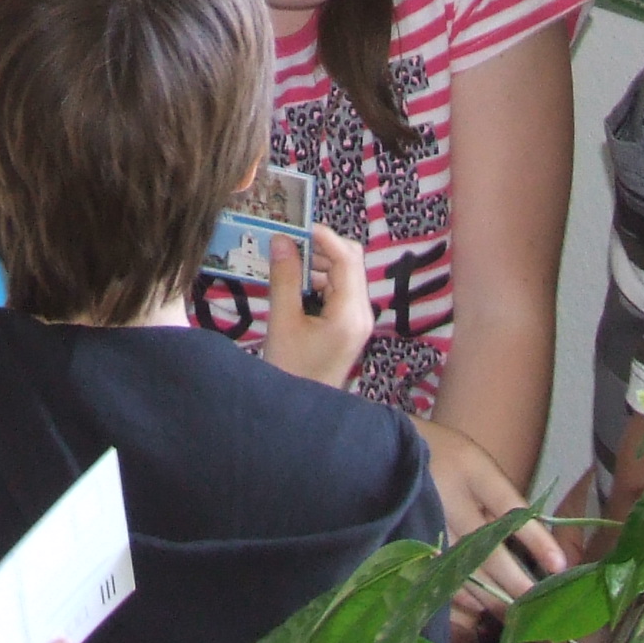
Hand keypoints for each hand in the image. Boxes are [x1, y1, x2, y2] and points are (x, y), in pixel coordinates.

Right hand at [254, 224, 372, 389]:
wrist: (300, 417)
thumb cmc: (290, 370)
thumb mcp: (282, 321)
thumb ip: (284, 278)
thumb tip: (281, 239)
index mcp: (351, 313)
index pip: (347, 258)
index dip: (324, 236)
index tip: (297, 225)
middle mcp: (362, 314)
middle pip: (351, 263)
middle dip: (321, 248)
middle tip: (288, 242)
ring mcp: (358, 322)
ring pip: (345, 275)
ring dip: (319, 263)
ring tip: (287, 262)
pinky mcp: (350, 328)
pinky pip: (339, 292)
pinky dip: (320, 280)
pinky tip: (296, 284)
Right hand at [414, 417, 560, 642]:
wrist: (384, 450)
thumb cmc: (442, 455)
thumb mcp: (474, 463)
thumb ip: (500, 499)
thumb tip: (535, 541)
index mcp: (470, 470)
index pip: (509, 508)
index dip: (535, 539)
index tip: (560, 565)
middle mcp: (449, 498)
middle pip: (488, 549)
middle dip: (515, 581)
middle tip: (537, 602)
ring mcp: (427, 523)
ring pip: (464, 569)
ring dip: (492, 595)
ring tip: (513, 612)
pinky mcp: (411, 542)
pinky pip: (438, 575)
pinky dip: (461, 594)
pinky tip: (478, 606)